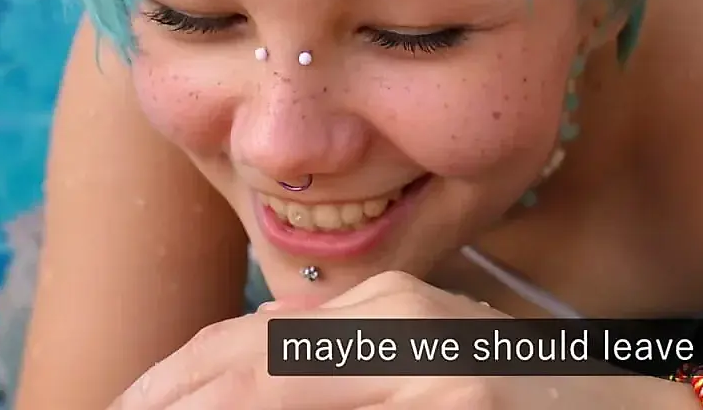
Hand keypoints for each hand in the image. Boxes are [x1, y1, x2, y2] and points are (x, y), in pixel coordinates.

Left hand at [108, 270, 675, 408]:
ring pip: (277, 398)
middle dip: (166, 409)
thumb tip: (256, 365)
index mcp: (386, 302)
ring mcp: (432, 364)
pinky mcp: (464, 404)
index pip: (240, 342)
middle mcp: (400, 317)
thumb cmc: (537, 405)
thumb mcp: (435, 369)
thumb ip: (352, 365)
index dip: (165, 386)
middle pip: (241, 371)